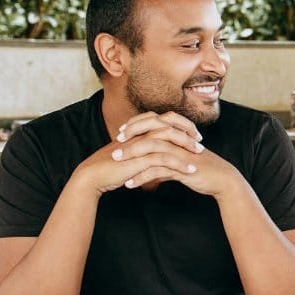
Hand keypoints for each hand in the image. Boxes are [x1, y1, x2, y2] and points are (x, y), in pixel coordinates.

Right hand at [69, 111, 199, 194]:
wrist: (94, 176)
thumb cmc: (112, 165)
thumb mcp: (132, 153)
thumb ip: (144, 148)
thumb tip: (158, 151)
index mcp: (139, 129)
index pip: (165, 119)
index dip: (181, 124)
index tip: (194, 134)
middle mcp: (140, 133)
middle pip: (170, 124)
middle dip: (188, 131)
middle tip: (200, 142)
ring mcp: (139, 144)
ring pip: (169, 139)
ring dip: (187, 147)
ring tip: (199, 155)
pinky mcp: (139, 158)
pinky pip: (164, 158)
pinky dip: (179, 164)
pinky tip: (190, 171)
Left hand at [111, 112, 238, 195]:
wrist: (223, 180)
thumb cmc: (205, 170)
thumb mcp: (183, 163)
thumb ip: (168, 163)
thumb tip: (155, 170)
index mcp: (179, 134)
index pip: (154, 122)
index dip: (136, 125)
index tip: (121, 133)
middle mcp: (179, 140)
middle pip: (150, 131)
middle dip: (130, 137)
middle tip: (114, 145)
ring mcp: (180, 152)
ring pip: (151, 148)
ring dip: (131, 155)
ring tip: (117, 163)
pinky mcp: (182, 167)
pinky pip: (158, 170)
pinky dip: (142, 177)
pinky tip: (130, 184)